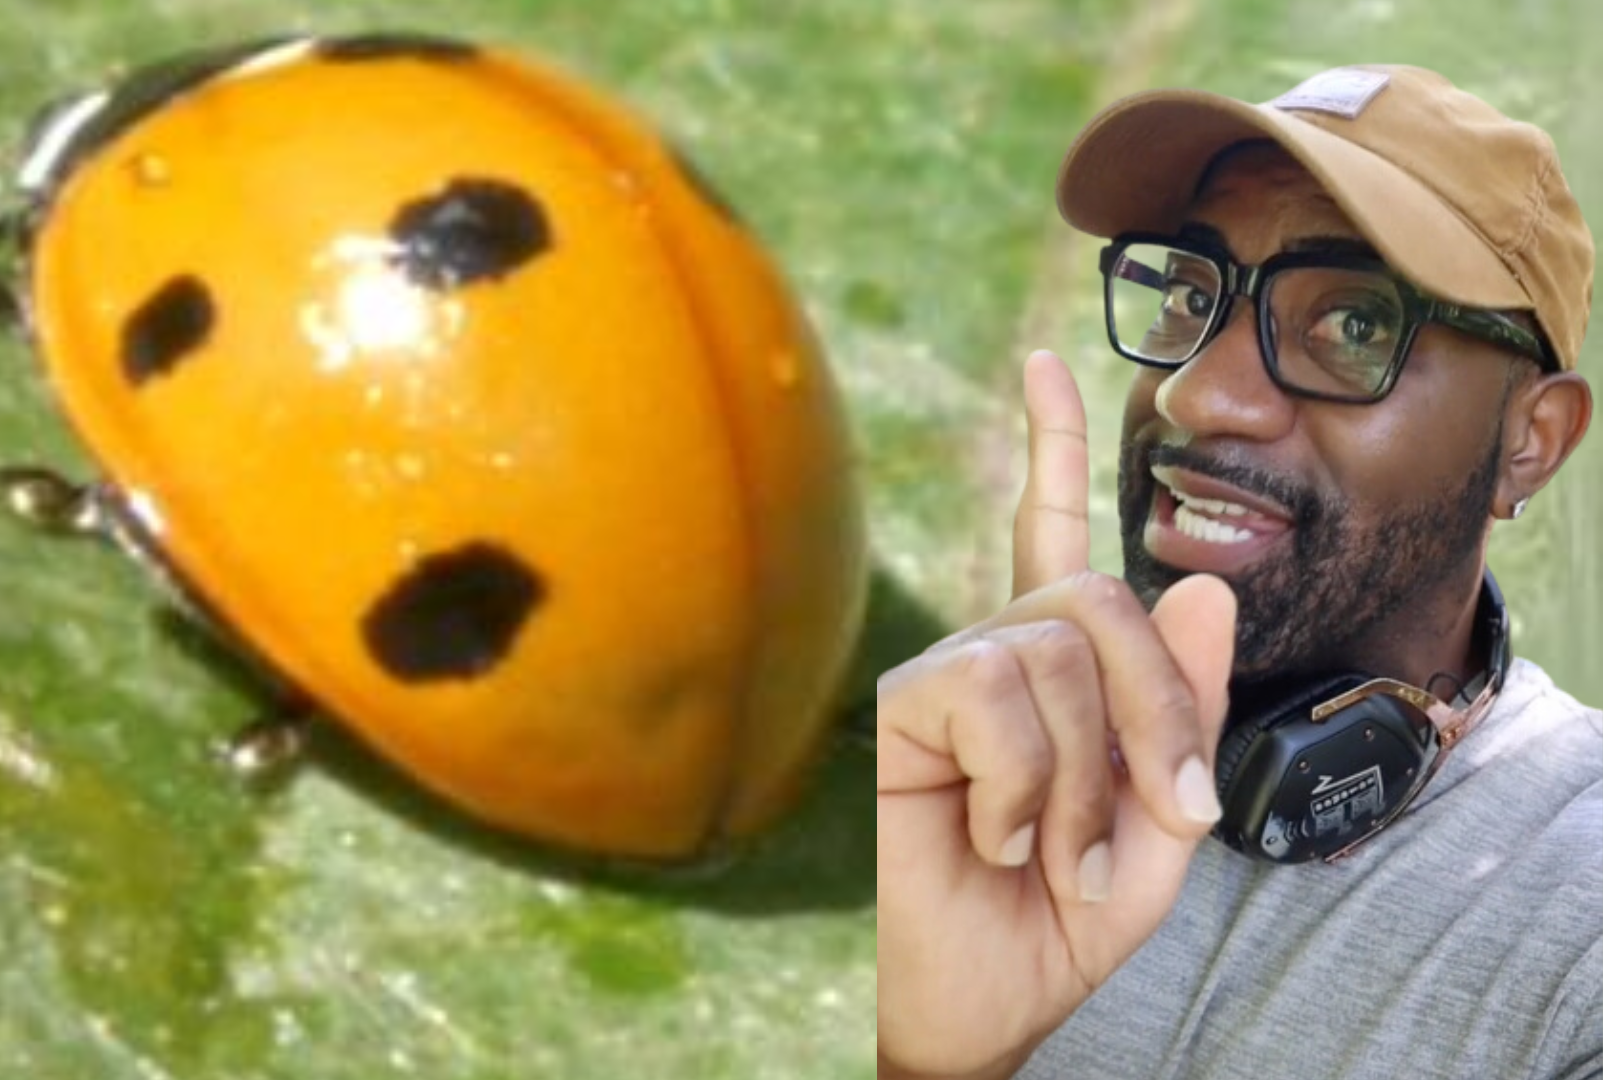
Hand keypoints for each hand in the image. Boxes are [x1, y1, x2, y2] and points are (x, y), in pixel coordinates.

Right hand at [876, 351, 1237, 1079]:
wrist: (988, 997)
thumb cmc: (1064, 917)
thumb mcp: (1161, 820)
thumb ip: (1185, 710)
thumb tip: (1201, 582)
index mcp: (1057, 669)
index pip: (1053, 536)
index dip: (1050, 447)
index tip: (1043, 362)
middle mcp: (998, 651)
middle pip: (1099, 596)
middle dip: (1157, 707)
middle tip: (1162, 815)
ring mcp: (948, 673)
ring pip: (1056, 653)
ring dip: (1085, 779)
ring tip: (1055, 854)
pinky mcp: (906, 705)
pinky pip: (998, 693)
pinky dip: (1025, 784)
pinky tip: (993, 834)